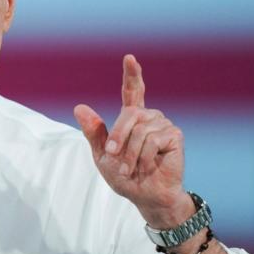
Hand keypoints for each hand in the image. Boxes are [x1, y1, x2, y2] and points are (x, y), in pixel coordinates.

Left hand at [74, 54, 190, 226]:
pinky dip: (143, 158)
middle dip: (117, 137)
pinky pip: (152, 140)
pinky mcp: (174, 135)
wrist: (145, 195)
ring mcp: (164, 124)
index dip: (132, 74)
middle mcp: (150, 117)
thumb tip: (79, 107)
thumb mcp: (102, 155)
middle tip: (112, 156)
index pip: (133, 91)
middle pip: (129, 114)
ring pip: (139, 130)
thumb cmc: (124, 176)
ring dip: (129, 154)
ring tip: (130, 168)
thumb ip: (93, 131)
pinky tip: (147, 167)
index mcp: (133, 118)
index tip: (129, 58)